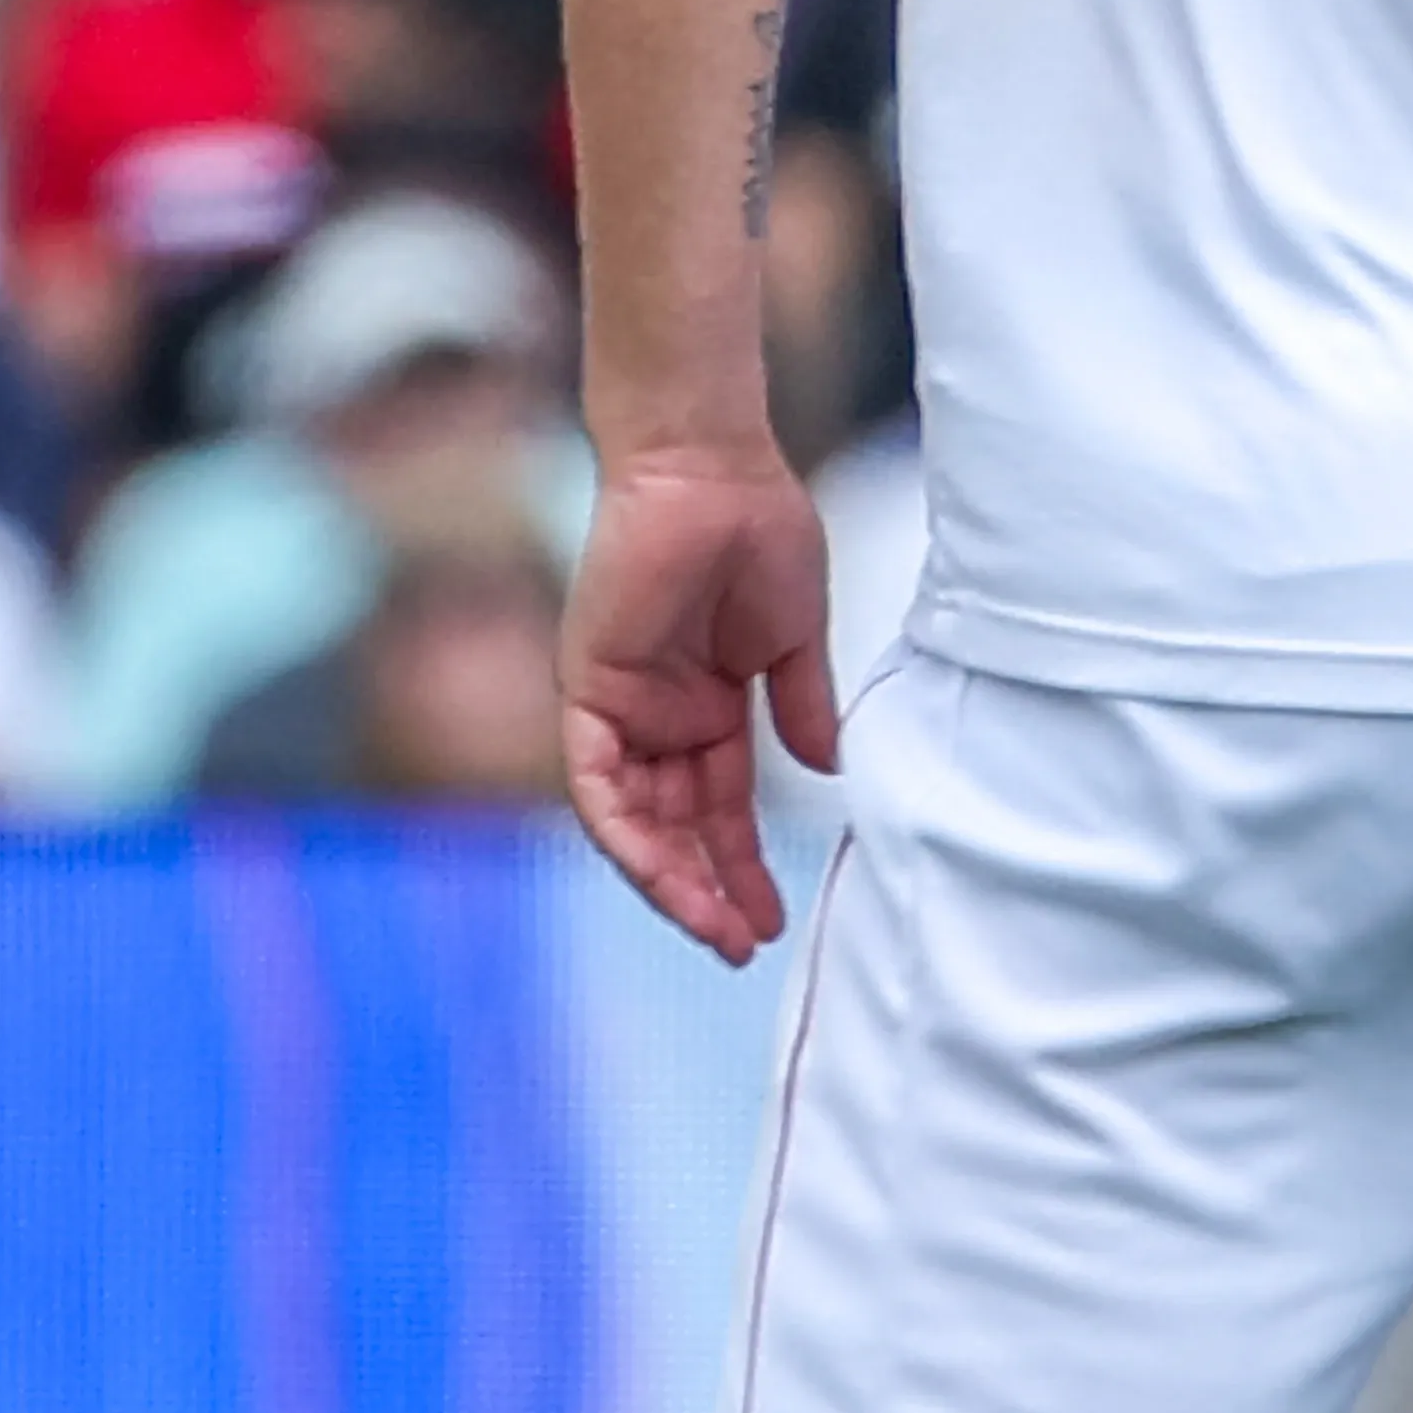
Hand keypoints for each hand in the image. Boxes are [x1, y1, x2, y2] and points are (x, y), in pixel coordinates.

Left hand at [561, 444, 841, 964]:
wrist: (713, 469)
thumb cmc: (760, 532)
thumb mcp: (794, 639)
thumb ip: (803, 708)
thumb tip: (825, 774)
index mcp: (709, 707)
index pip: (720, 809)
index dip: (742, 867)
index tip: (773, 919)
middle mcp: (658, 719)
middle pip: (676, 828)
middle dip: (707, 890)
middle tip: (741, 944)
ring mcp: (620, 708)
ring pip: (634, 820)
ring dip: (667, 879)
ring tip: (712, 927)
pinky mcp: (587, 691)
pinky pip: (595, 782)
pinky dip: (623, 831)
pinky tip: (660, 873)